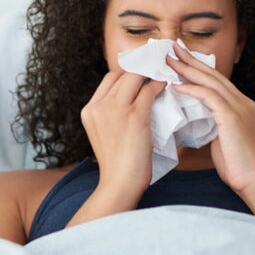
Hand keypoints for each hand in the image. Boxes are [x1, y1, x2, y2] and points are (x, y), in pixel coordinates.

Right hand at [81, 71, 166, 195]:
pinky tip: (165, 85)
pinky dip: (159, 85)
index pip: (108, 80)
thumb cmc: (117, 164)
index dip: (126, 74)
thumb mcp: (104, 134)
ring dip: (150, 74)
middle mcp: (98, 107)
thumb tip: (133, 97)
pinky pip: (149, 90)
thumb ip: (111, 115)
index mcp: (89, 111)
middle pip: (121, 74)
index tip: (140, 75)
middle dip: (139, 70)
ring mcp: (115, 110)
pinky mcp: (134, 116)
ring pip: (135, 78)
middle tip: (155, 69)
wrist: (120, 184)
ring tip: (162, 75)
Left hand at [166, 42, 254, 195]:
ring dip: (187, 69)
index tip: (180, 58)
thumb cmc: (237, 166)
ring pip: (210, 81)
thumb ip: (211, 124)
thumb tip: (193, 117)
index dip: (198, 67)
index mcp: (241, 105)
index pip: (216, 81)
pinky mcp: (233, 117)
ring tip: (169, 61)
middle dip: (191, 60)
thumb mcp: (222, 139)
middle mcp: (242, 102)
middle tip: (172, 47)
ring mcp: (240, 107)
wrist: (254, 182)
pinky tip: (176, 86)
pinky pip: (209, 96)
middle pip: (213, 74)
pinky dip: (192, 89)